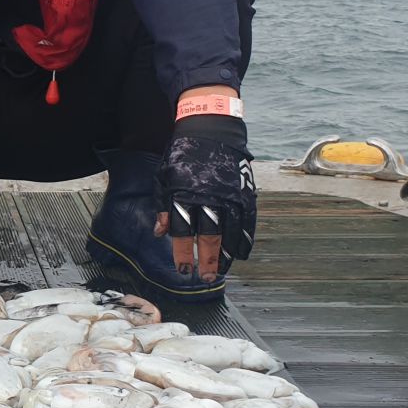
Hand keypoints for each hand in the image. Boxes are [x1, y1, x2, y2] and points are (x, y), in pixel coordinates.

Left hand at [155, 115, 256, 280]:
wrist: (210, 129)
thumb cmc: (184, 154)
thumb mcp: (164, 177)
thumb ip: (163, 206)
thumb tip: (160, 233)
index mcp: (184, 194)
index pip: (183, 231)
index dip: (183, 252)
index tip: (183, 269)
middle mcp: (208, 197)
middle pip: (209, 235)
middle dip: (207, 259)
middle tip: (206, 278)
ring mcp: (229, 194)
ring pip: (230, 231)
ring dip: (226, 254)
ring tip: (222, 270)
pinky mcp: (244, 191)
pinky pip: (247, 220)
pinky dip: (245, 238)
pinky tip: (241, 252)